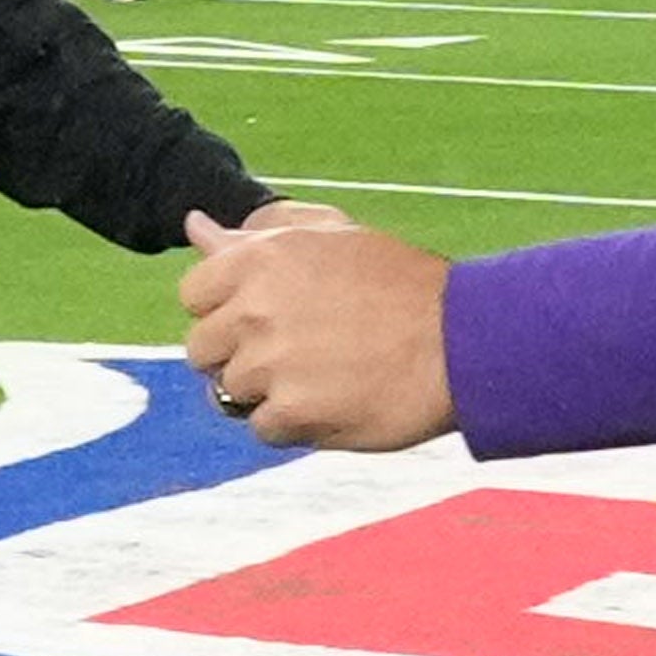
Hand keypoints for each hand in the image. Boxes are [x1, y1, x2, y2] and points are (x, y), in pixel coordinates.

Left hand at [182, 199, 450, 449]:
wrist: (462, 341)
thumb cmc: (401, 284)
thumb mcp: (332, 236)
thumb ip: (259, 234)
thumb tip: (197, 227)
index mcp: (260, 258)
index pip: (193, 294)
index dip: (225, 309)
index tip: (266, 315)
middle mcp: (255, 307)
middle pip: (203, 349)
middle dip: (240, 354)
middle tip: (299, 349)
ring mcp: (270, 363)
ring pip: (231, 391)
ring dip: (269, 390)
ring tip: (324, 373)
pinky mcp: (291, 411)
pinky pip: (263, 428)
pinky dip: (293, 423)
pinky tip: (335, 399)